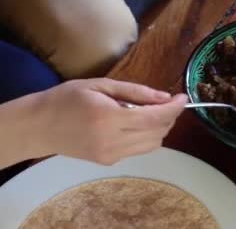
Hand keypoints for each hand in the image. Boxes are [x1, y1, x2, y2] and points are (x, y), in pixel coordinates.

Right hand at [29, 78, 186, 164]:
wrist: (38, 127)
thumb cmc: (67, 99)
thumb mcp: (100, 85)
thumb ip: (135, 92)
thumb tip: (164, 97)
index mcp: (110, 119)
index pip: (155, 118)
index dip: (175, 108)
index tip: (184, 97)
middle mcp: (113, 141)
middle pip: (159, 133)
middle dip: (170, 117)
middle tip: (168, 101)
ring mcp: (111, 155)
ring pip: (153, 145)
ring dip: (160, 128)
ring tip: (151, 111)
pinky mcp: (108, 162)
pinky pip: (139, 149)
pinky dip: (146, 135)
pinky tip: (135, 123)